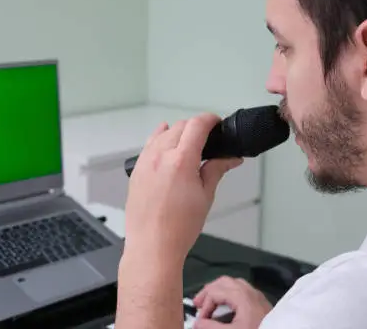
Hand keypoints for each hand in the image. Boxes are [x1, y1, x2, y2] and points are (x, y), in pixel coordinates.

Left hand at [123, 114, 243, 264]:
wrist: (152, 246)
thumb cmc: (178, 228)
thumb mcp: (205, 196)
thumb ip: (216, 169)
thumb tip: (230, 158)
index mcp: (181, 161)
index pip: (197, 125)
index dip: (210, 120)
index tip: (217, 123)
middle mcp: (160, 157)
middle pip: (180, 126)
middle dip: (196, 126)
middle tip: (209, 137)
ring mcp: (145, 163)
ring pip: (163, 133)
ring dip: (178, 132)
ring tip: (189, 143)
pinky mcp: (136, 171)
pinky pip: (149, 145)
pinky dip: (160, 140)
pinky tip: (166, 144)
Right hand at [193, 276, 272, 328]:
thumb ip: (212, 328)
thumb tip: (197, 324)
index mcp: (241, 296)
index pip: (214, 292)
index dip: (203, 306)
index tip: (200, 321)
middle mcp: (249, 291)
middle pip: (223, 282)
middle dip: (208, 292)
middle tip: (198, 304)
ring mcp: (256, 295)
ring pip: (233, 283)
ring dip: (219, 291)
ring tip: (211, 303)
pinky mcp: (261, 302)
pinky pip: (242, 289)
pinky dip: (229, 293)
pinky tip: (227, 306)